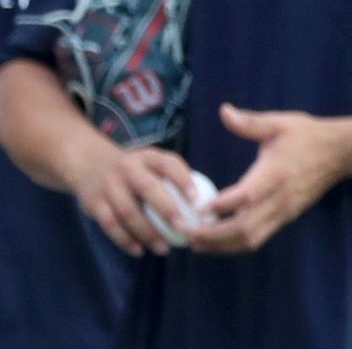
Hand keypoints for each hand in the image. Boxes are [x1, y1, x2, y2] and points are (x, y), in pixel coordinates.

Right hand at [71, 144, 198, 256]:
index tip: (197, 201)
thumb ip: (173, 178)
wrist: (90, 165)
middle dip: (167, 210)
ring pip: (128, 212)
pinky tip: (139, 251)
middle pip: (149, 188)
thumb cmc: (136, 171)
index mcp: (148, 156)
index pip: (169, 164)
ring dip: (147, 233)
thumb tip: (205, 207)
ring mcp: (109, 185)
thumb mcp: (151, 164)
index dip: (184, 180)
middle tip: (183, 229)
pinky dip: (126, 240)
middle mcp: (128, 167)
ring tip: (163, 249)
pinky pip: (111, 225)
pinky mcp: (94, 203)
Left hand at [190, 103, 346, 253]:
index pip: (243, 196)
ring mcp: (283, 212)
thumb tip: (224, 111)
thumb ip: (250, 122)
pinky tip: (218, 242)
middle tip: (185, 233)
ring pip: (249, 239)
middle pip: (242, 227)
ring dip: (221, 246)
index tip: (195, 207)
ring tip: (195, 243)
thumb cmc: (307, 135)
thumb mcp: (279, 123)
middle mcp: (278, 198)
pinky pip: (258, 238)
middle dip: (212, 235)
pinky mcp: (286, 217)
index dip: (218, 205)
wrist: (340, 152)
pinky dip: (235, 245)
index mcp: (273, 174)